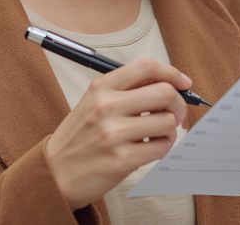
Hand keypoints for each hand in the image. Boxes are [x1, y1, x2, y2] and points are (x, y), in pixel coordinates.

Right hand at [45, 58, 190, 210]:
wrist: (55, 173)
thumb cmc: (79, 137)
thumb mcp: (93, 102)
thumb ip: (126, 90)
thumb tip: (167, 83)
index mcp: (101, 87)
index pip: (147, 67)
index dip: (172, 73)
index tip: (183, 83)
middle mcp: (107, 106)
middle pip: (164, 92)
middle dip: (179, 104)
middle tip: (176, 114)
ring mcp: (114, 133)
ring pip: (167, 122)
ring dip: (170, 130)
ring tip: (157, 135)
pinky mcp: (122, 159)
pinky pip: (161, 147)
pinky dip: (163, 148)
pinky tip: (150, 148)